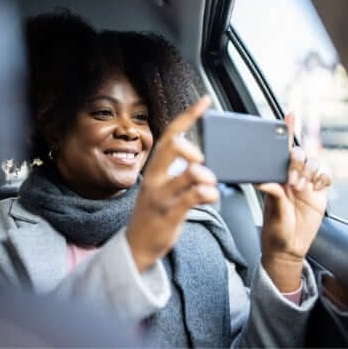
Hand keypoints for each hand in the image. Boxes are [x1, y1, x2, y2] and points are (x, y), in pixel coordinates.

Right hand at [126, 96, 218, 271]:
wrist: (136, 246)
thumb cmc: (152, 215)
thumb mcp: (158, 188)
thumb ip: (174, 172)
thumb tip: (198, 158)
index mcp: (153, 170)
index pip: (169, 136)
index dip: (187, 117)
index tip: (204, 102)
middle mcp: (155, 179)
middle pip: (172, 148)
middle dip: (191, 147)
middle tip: (201, 157)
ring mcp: (162, 196)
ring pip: (189, 173)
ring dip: (206, 175)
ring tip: (210, 183)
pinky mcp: (171, 213)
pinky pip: (194, 196)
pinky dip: (209, 193)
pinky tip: (211, 196)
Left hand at [257, 113, 330, 291]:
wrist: (289, 248)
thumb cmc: (275, 230)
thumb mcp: (272, 212)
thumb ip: (272, 195)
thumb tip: (263, 181)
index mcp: (276, 176)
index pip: (280, 149)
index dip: (286, 131)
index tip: (289, 115)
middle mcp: (291, 176)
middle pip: (300, 153)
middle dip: (298, 161)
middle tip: (293, 181)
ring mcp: (306, 183)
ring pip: (315, 162)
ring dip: (310, 171)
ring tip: (302, 189)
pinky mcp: (319, 192)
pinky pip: (326, 175)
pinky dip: (323, 179)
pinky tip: (316, 190)